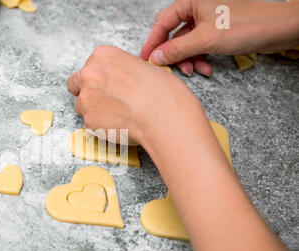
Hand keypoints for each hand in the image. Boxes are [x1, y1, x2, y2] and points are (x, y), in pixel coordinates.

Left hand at [67, 45, 200, 147]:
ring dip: (93, 109)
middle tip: (106, 100)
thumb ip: (123, 71)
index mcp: (103, 55)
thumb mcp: (144, 67)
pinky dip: (100, 126)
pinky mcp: (88, 120)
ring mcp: (86, 98)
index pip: (90, 65)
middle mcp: (89, 74)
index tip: (109, 84)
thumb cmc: (161, 91)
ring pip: (81, 105)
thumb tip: (121, 81)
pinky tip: (117, 125)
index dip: (100, 77)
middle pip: (76, 83)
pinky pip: (89, 123)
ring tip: (115, 114)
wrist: (161, 115)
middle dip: (88, 91)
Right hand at [140, 0, 298, 76]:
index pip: (162, 23)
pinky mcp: (215, 32)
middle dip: (173, 53)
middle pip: (173, 33)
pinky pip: (199, 47)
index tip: (145, 59)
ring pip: (186, 43)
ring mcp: (206, 21)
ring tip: (194, 71)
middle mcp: (197, 9)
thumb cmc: (245, 25)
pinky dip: (200, 59)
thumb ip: (177, 49)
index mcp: (191, 2)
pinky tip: (205, 69)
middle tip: (168, 68)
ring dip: (188, 59)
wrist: (277, 29)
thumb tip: (155, 58)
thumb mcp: (205, 39)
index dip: (153, 42)